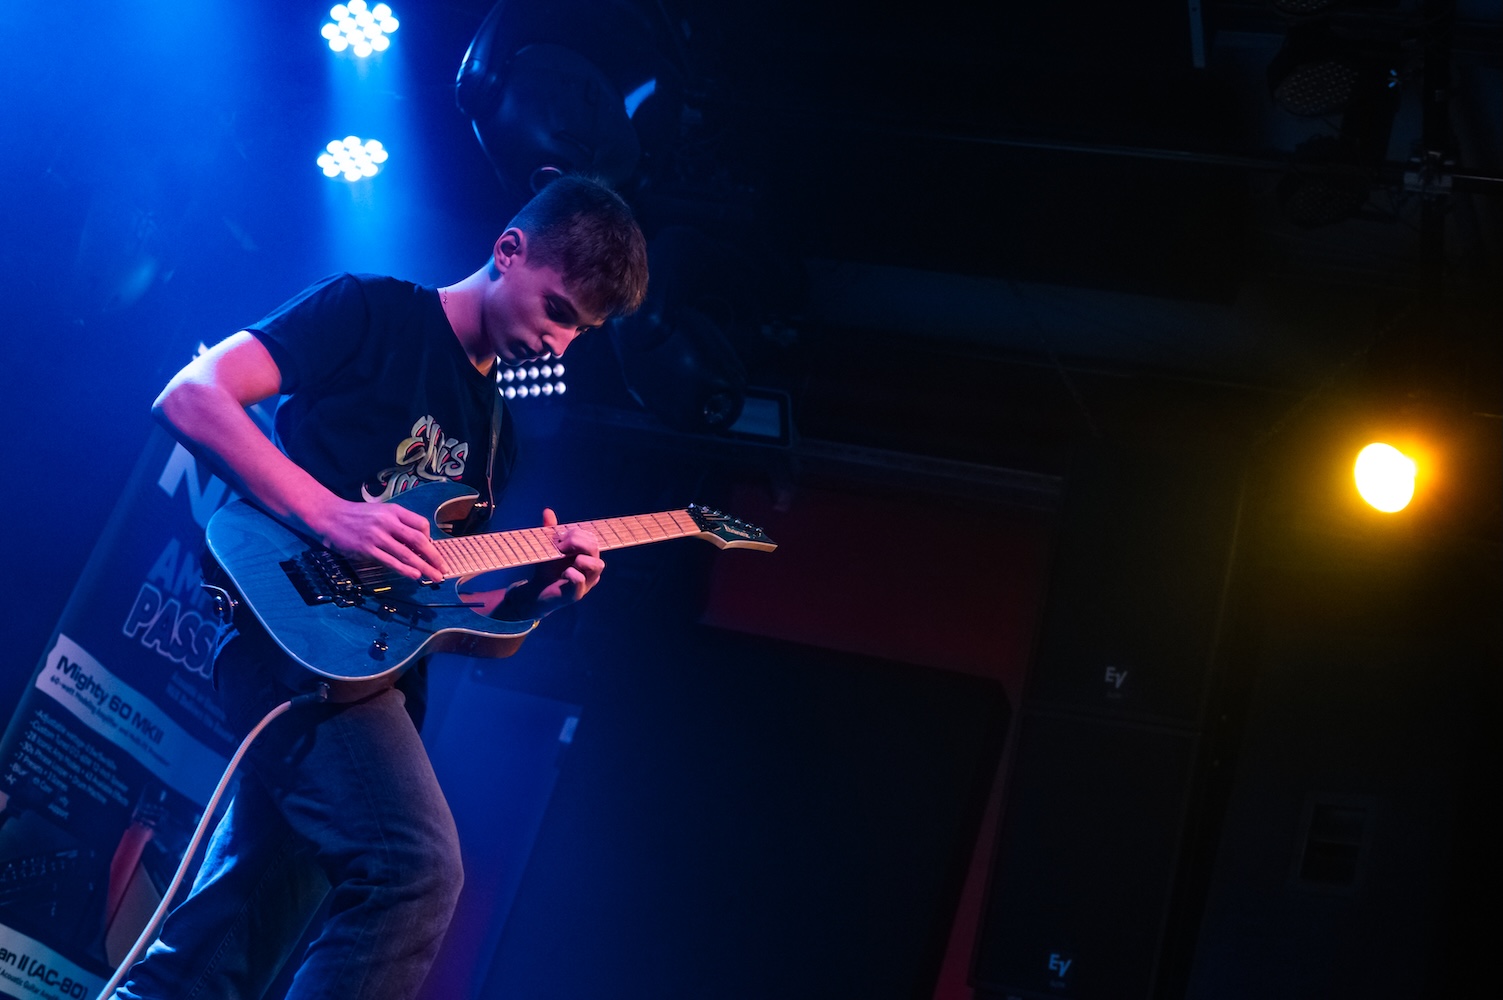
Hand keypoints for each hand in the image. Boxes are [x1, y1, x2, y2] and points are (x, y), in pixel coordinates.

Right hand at [311, 497, 447, 580]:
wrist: (331, 516)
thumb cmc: (358, 515)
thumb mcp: (381, 512)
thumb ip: (398, 524)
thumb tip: (418, 542)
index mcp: (394, 511)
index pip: (420, 524)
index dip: (430, 538)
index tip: (432, 549)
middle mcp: (388, 522)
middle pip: (418, 541)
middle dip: (434, 557)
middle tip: (443, 569)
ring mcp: (377, 537)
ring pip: (407, 554)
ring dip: (424, 567)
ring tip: (434, 577)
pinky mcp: (367, 550)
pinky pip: (391, 562)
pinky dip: (405, 570)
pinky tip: (415, 575)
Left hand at [496, 507, 603, 619]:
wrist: (536, 590)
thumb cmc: (547, 568)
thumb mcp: (549, 546)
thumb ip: (551, 530)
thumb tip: (548, 511)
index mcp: (588, 555)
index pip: (591, 538)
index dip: (576, 535)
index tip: (559, 539)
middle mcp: (592, 568)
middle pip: (595, 547)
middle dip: (576, 543)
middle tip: (559, 549)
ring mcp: (588, 582)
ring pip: (597, 564)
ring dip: (579, 559)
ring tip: (564, 563)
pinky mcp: (578, 594)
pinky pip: (580, 579)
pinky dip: (571, 574)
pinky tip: (563, 574)